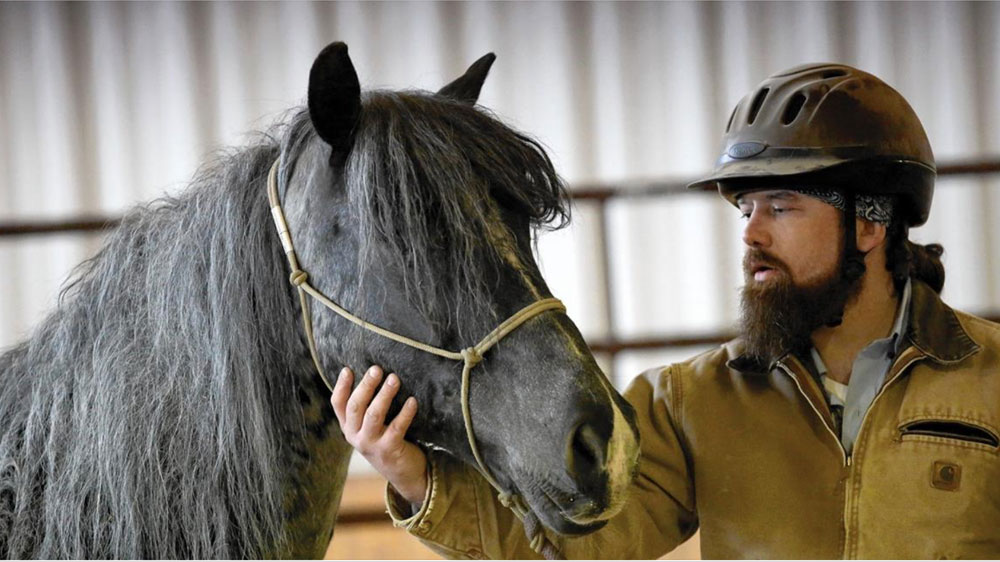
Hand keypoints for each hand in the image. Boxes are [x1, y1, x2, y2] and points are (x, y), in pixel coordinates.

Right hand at [331, 365, 428, 503]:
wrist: (403, 473)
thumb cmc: (387, 441)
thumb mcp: (370, 427)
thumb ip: (366, 408)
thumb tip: (374, 374)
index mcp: (349, 427)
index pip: (338, 404)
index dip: (341, 386)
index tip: (347, 369)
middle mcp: (355, 436)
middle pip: (355, 406)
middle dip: (366, 386)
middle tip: (377, 369)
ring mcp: (371, 445)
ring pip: (374, 415)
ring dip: (384, 395)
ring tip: (394, 379)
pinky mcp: (389, 450)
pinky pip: (397, 427)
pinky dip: (405, 412)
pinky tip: (413, 401)